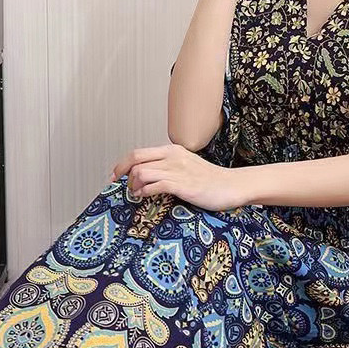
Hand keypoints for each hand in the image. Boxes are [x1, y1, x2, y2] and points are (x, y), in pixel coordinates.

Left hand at [110, 144, 247, 211]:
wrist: (232, 185)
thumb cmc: (210, 180)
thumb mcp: (186, 167)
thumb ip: (168, 167)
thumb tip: (148, 176)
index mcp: (172, 150)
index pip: (139, 152)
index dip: (122, 164)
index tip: (116, 175)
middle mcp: (172, 157)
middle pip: (136, 158)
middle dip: (122, 172)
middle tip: (119, 185)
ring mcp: (177, 170)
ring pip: (142, 171)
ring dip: (134, 184)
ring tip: (136, 194)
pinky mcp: (182, 184)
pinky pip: (154, 185)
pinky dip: (144, 191)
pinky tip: (144, 196)